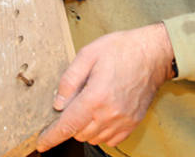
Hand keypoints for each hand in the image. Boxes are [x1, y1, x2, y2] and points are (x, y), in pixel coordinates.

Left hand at [36, 23, 174, 150]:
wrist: (153, 53)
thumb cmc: (120, 49)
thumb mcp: (88, 54)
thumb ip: (69, 81)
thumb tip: (58, 104)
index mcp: (96, 97)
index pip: (68, 125)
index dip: (52, 137)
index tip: (41, 144)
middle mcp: (110, 114)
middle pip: (79, 133)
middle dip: (70, 122)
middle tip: (74, 101)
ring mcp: (123, 121)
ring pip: (93, 138)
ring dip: (85, 127)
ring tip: (90, 103)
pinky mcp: (133, 123)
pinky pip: (110, 140)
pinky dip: (101, 132)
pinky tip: (101, 114)